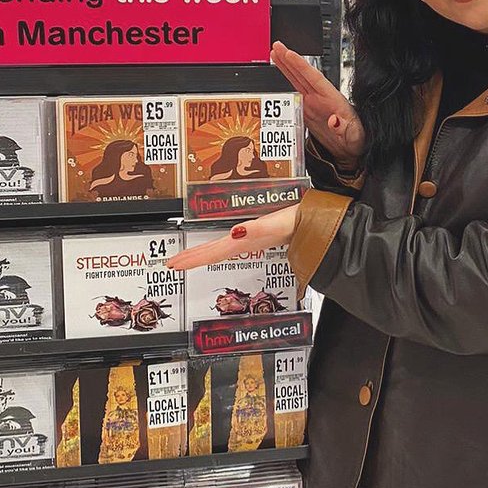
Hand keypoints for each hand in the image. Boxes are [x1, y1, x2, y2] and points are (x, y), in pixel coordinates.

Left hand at [167, 204, 299, 271]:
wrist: (316, 225)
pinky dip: (217, 248)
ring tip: (187, 259)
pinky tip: (219, 248)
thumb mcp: (278, 223)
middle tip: (172, 264)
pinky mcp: (255, 236)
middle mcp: (244, 243)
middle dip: (191, 259)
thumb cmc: (300, 223)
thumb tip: (236, 232)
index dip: (192, 258)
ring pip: (219, 251)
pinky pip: (229, 245)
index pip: (212, 253)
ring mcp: (249, 241)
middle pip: (211, 255)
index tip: (174, 264)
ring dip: (201, 255)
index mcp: (244, 241)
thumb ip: (258, 228)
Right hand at [272, 41, 364, 167]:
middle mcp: (322, 99)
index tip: (290, 54)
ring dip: (286, 68)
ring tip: (275, 55)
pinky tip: (279, 77)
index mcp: (332, 100)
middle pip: (303, 75)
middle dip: (289, 60)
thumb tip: (335, 121)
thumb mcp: (355, 136)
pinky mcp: (308, 113)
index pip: (314, 78)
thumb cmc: (357, 141)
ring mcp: (314, 104)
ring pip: (297, 81)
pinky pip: (294, 95)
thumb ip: (345, 129)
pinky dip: (285, 85)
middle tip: (277, 46)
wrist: (351, 151)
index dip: (301, 65)